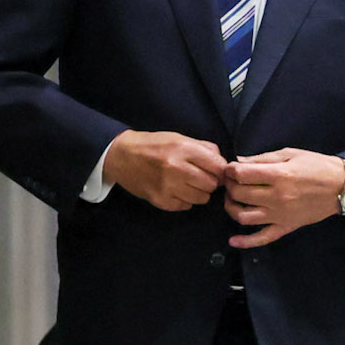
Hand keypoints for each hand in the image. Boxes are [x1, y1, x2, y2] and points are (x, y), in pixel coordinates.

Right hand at [103, 130, 225, 210]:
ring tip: (189, 184)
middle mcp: (177, 168)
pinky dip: (185, 200)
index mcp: (183, 149)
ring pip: (201, 198)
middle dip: (211, 182)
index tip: (216, 170)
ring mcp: (168, 187)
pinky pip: (186, 206)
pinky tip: (177, 190)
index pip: (217, 166)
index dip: (220, 170)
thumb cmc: (152, 145)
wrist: (122, 156)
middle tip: (201, 177)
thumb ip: (203, 148)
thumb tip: (223, 163)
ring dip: (199, 192)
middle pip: (212, 184)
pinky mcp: (160, 200)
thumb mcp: (178, 138)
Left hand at [223, 148, 344, 247]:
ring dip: (231, 208)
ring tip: (232, 200)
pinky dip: (246, 241)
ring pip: (244, 217)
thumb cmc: (317, 166)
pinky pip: (263, 238)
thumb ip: (263, 158)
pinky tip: (233, 240)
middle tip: (231, 181)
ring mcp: (280, 215)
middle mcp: (277, 197)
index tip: (231, 168)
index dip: (230, 170)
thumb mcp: (290, 154)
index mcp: (279, 175)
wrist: (341, 187)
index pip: (241, 174)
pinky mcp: (286, 227)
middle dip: (229, 186)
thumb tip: (238, 161)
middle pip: (239, 194)